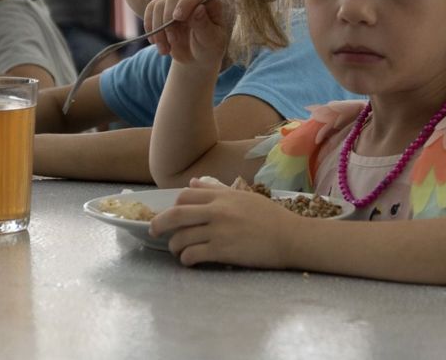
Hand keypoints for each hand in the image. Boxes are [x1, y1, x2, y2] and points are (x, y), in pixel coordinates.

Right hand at [143, 0, 230, 67]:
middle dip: (169, 20)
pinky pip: (150, 11)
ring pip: (159, 5)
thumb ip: (204, 25)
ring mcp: (175, 2)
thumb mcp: (210, 41)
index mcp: (209, 2)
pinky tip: (155, 42)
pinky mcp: (162, 10)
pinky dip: (150, 28)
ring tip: (165, 50)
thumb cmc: (208, 48)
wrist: (195, 57)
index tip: (178, 18)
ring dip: (158, 29)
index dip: (187, 2)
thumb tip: (199, 8)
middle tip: (173, 41)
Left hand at [149, 178, 300, 267]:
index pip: (184, 196)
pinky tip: (189, 261)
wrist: (291, 237)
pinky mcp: (223, 251)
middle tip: (154, 232)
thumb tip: (192, 183)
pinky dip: (186, 259)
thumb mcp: (243, 196)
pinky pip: (193, 254)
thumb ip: (215, 190)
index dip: (172, 206)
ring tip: (177, 251)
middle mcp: (216, 211)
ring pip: (182, 237)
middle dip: (159, 224)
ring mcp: (219, 231)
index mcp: (222, 196)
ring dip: (174, 246)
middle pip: (176, 215)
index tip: (170, 215)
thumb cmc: (270, 217)